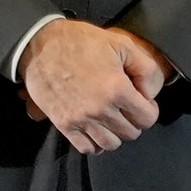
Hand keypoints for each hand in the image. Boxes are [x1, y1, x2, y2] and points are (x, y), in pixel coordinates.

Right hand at [22, 20, 170, 153]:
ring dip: (115, 133)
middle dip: (133, 121)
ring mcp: (81, 120)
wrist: (40, 45)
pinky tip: (96, 129)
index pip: (147, 119)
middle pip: (131, 133)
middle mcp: (100, 109)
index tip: (142, 102)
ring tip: (111, 118)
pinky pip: (87, 148)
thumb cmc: (79, 42)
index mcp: (117, 90)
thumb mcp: (121, 44)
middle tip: (126, 107)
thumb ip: (146, 69)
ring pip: (111, 144)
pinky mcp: (64, 124)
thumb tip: (150, 94)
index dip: (149, 110)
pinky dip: (95, 144)